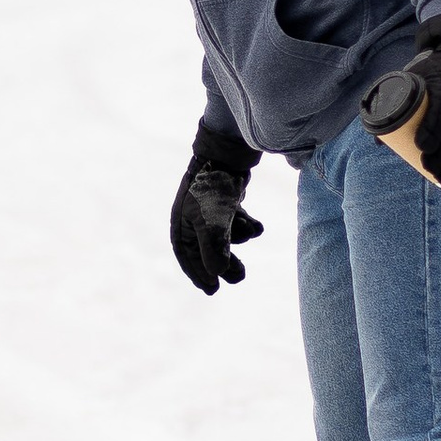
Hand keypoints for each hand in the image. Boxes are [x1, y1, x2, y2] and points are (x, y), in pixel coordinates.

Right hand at [171, 129, 263, 293]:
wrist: (227, 151)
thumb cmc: (213, 187)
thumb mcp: (213, 220)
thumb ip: (214, 247)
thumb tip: (218, 274)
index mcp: (181, 223)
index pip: (186, 256)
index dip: (198, 274)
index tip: (213, 290)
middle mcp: (192, 216)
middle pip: (206, 248)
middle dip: (223, 263)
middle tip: (238, 278)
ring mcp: (209, 207)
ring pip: (223, 234)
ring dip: (238, 239)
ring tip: (251, 234)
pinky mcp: (225, 198)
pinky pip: (234, 220)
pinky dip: (246, 225)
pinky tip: (259, 227)